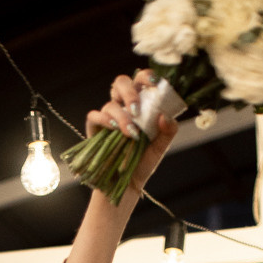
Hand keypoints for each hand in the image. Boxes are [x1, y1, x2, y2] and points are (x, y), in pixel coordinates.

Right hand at [87, 70, 176, 197]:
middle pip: (121, 82)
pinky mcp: (94, 128)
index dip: (147, 77)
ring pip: (110, 103)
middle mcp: (123, 106)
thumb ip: (168, 131)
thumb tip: (165, 115)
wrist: (126, 185)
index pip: (141, 81)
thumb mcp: (160, 147)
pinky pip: (94, 116)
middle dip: (130, 91)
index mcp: (140, 105)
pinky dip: (104, 120)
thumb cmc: (142, 163)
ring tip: (131, 133)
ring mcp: (108, 116)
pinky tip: (115, 129)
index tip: (155, 83)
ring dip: (122, 116)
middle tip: (137, 109)